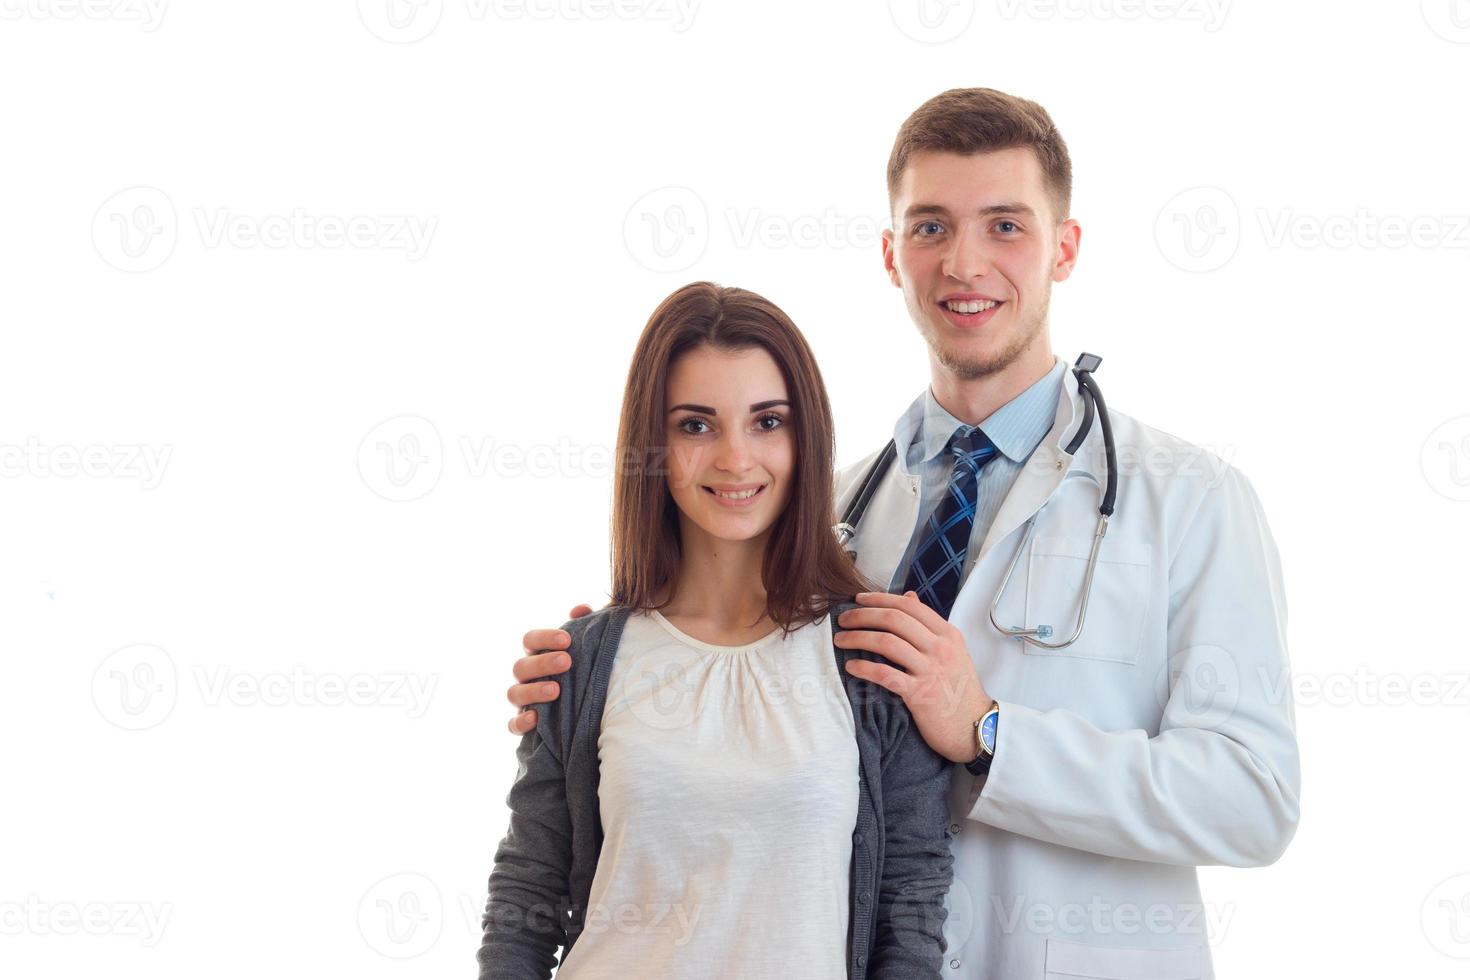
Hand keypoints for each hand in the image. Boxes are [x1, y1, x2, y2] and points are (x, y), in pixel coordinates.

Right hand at [507, 604, 591, 733]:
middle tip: (566, 661)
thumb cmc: (583, 668)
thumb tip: (582, 608)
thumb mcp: (586, 646)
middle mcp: (525, 676)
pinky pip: (513, 725)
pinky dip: (520, 722)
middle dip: (543, 663)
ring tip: (556, 691)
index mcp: (536, 654)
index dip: (545, 638)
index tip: (566, 639)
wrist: (588, 708)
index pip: (530, 640)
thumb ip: (584, 626)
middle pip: (521, 665)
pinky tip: (535, 719)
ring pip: (514, 694)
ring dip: (533, 691)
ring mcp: (521, 700)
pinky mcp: (522, 724)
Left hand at [835, 591, 990, 762]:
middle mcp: (940, 648)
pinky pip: (885, 674)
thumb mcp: (953, 650)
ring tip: (840, 640)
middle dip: (862, 615)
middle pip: (894, 619)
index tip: (858, 599)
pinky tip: (851, 667)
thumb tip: (908, 596)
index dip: (879, 599)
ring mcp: (930, 670)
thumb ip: (929, 624)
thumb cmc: (959, 689)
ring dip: (857, 638)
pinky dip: (864, 668)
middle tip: (842, 619)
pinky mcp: (920, 694)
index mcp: (947, 634)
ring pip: (886, 642)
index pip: (909, 606)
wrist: (975, 727)